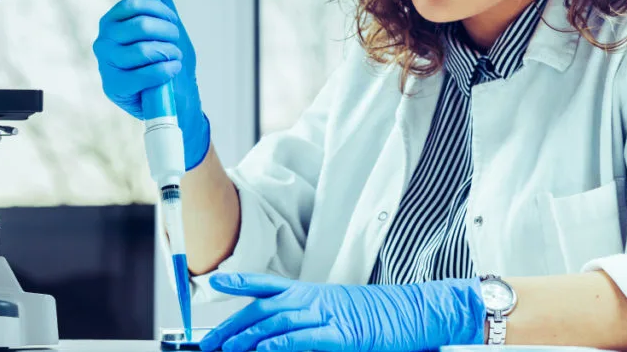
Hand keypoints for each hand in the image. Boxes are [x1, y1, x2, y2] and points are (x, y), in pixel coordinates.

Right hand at [93, 0, 209, 169]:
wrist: (177, 97)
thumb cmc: (169, 58)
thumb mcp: (166, 22)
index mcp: (113, 22)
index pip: (133, 4)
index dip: (160, 10)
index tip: (173, 21)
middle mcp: (104, 41)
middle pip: (140, 26)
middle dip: (168, 33)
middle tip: (176, 43)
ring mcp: (106, 65)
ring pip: (143, 50)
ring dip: (169, 54)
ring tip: (175, 59)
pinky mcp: (114, 86)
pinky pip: (144, 73)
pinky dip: (165, 71)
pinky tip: (171, 70)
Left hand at [199, 273, 485, 351]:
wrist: (417, 314)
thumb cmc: (381, 317)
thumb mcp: (341, 311)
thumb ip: (312, 320)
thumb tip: (281, 336)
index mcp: (314, 292)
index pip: (269, 283)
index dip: (241, 281)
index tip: (215, 282)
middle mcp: (315, 298)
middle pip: (264, 307)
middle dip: (233, 325)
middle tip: (210, 343)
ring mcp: (328, 314)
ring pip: (276, 322)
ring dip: (246, 338)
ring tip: (225, 350)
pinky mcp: (342, 333)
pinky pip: (302, 338)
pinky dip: (278, 344)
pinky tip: (261, 351)